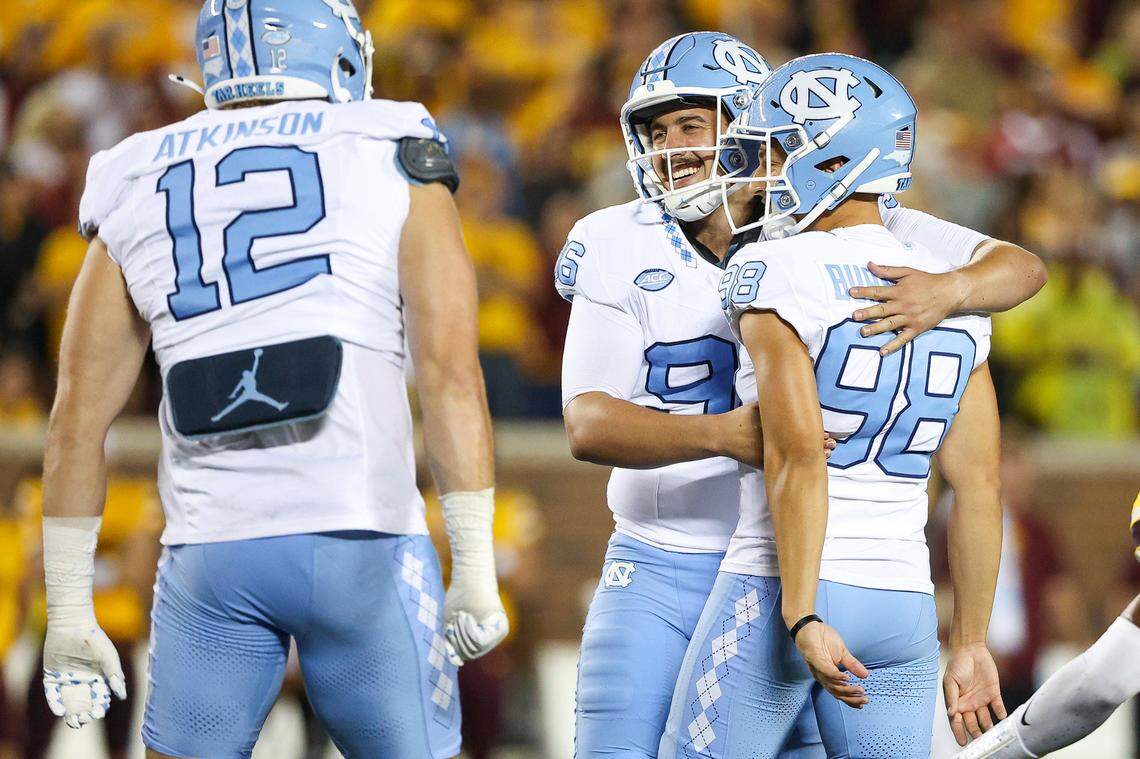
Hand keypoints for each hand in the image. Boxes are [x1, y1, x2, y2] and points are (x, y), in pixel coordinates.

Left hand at [42, 622, 126, 728]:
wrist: (71, 624)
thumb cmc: (94, 638)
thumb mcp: (108, 656)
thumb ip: (114, 675)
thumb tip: (122, 695)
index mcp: (97, 677)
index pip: (99, 697)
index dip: (100, 706)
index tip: (100, 712)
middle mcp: (82, 680)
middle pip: (84, 703)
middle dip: (85, 713)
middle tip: (85, 719)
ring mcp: (66, 679)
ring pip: (69, 702)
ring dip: (71, 713)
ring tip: (73, 722)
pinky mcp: (51, 677)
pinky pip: (53, 694)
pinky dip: (55, 703)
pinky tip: (59, 711)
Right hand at [443, 578, 508, 665]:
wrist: (470, 578)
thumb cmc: (459, 598)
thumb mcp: (452, 623)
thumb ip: (454, 642)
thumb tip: (457, 663)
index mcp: (484, 637)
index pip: (467, 654)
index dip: (455, 644)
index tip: (450, 627)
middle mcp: (495, 638)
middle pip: (471, 654)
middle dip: (458, 639)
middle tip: (455, 621)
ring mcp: (499, 633)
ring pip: (474, 648)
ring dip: (461, 633)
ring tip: (460, 617)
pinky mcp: (500, 626)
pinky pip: (479, 641)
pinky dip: (468, 630)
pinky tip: (466, 617)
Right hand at [716, 403, 835, 467]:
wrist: (723, 435)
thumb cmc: (740, 418)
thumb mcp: (757, 407)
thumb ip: (774, 404)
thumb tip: (789, 391)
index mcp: (776, 427)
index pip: (803, 431)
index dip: (817, 434)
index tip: (829, 435)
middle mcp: (775, 442)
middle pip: (803, 445)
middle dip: (818, 446)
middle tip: (832, 445)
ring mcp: (770, 454)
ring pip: (795, 458)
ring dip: (811, 456)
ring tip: (826, 455)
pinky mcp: (763, 464)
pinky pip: (783, 466)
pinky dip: (796, 465)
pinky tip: (807, 465)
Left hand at [793, 620, 869, 707]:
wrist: (809, 625)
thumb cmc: (824, 639)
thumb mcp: (843, 652)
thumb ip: (853, 665)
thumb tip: (866, 676)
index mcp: (828, 675)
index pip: (839, 692)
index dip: (850, 699)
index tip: (863, 703)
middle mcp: (821, 675)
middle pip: (835, 692)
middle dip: (851, 698)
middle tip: (864, 699)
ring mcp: (817, 668)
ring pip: (831, 684)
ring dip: (846, 689)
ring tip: (859, 690)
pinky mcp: (813, 658)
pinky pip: (825, 671)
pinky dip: (836, 676)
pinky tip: (846, 678)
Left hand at [850, 262, 968, 355]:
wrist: (949, 293)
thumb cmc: (927, 281)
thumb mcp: (907, 272)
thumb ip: (888, 270)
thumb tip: (870, 265)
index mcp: (899, 291)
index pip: (878, 291)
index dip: (864, 291)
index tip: (851, 292)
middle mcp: (903, 305)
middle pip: (882, 310)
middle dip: (867, 313)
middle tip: (854, 316)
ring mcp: (910, 318)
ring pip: (890, 324)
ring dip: (876, 329)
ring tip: (863, 332)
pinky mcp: (916, 328)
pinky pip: (903, 339)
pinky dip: (893, 346)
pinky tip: (882, 351)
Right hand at [943, 643, 1006, 745]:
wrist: (970, 649)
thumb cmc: (957, 664)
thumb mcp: (950, 680)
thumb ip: (951, 698)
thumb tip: (951, 713)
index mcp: (957, 702)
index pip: (957, 721)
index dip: (959, 732)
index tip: (963, 743)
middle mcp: (969, 704)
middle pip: (973, 723)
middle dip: (976, 733)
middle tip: (980, 742)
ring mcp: (981, 699)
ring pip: (986, 719)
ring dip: (989, 727)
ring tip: (992, 735)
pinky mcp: (993, 693)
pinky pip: (998, 707)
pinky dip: (1001, 714)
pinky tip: (1003, 718)